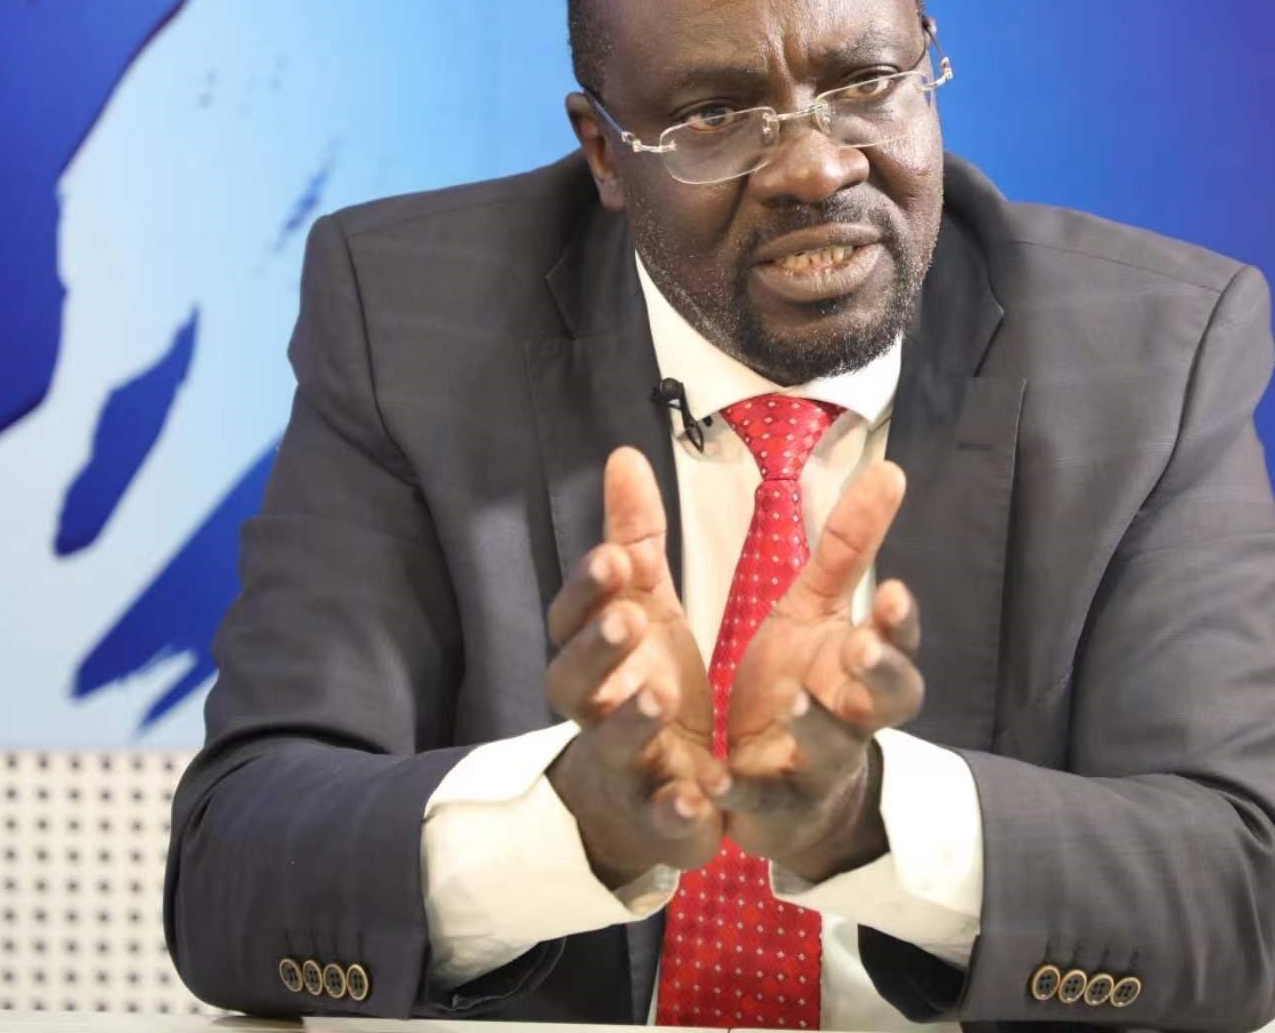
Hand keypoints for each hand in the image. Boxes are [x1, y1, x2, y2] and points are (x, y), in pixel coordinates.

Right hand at [545, 448, 725, 887]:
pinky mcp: (659, 817)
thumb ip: (636, 539)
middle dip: (599, 647)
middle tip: (629, 617)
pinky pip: (662, 816)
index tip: (615, 556)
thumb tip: (623, 456)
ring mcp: (624, 766)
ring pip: (615, 743)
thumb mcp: (644, 607)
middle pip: (578, 679)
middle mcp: (595, 708)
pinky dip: (675, 807)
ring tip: (659, 694)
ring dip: (631, 720)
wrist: (642, 795)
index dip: (589, 589)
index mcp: (593, 653)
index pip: (575, 616)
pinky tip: (699, 793)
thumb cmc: (641, 682)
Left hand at [723, 460, 924, 882]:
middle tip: (857, 646)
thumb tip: (889, 468)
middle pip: (888, 700)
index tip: (890, 590)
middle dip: (878, 672)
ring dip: (817, 727)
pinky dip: (745, 793)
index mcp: (863, 665)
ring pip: (832, 752)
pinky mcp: (775, 811)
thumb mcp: (816, 610)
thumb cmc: (804, 684)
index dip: (899, 622)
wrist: (784, 792)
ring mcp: (819, 768)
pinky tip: (718, 778)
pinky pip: (765, 805)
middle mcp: (855, 717)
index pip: (898, 640)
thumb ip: (845, 548)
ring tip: (793, 701)